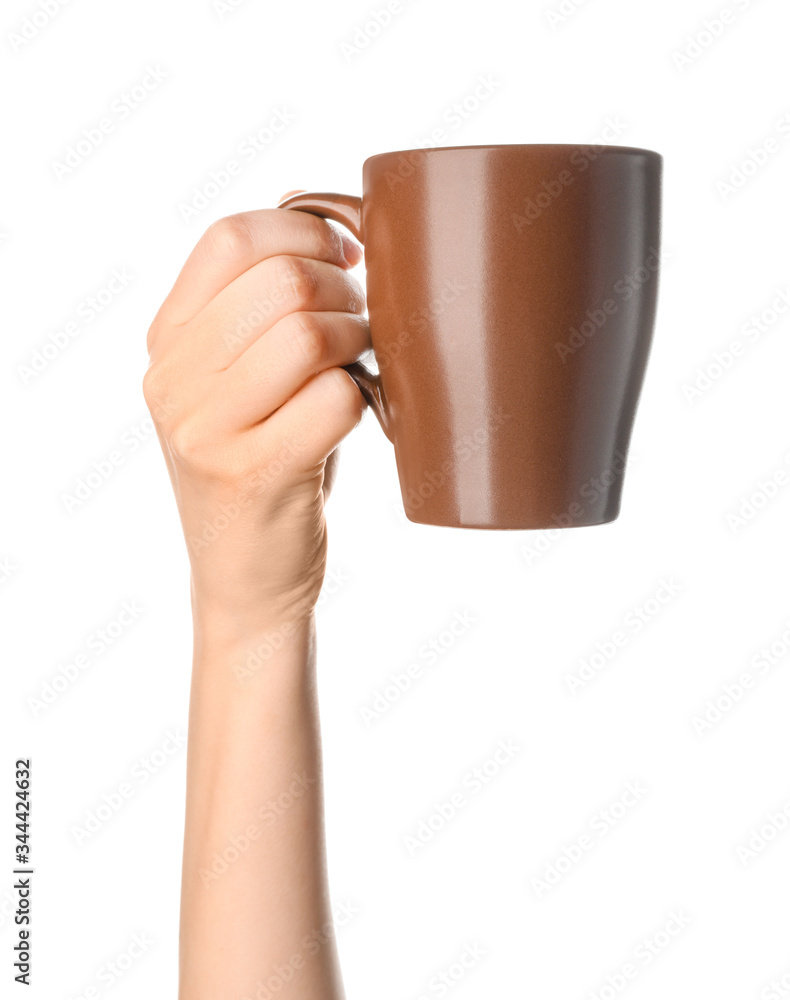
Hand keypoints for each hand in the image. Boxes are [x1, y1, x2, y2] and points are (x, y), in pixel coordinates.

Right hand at [143, 200, 366, 640]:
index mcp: (166, 344)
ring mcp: (207, 431)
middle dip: (344, 291)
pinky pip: (334, 399)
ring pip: (309, 335)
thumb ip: (259, 317)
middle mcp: (173, 382)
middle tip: (359, 322)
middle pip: (282, 282)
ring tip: (358, 365)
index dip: (302, 229)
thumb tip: (339, 241)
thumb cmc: (263, 465)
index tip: (342, 253)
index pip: (229, 239)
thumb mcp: (234, 386)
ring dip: (357, 342)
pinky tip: (354, 415)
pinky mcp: (255, 474)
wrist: (245, 579)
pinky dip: (362, 399)